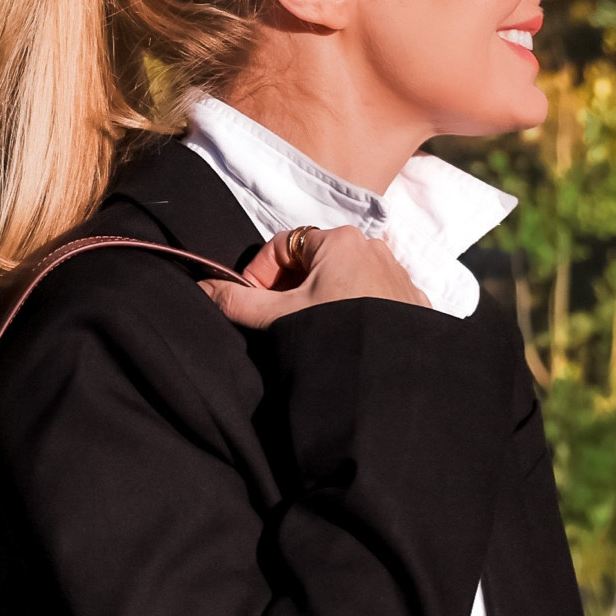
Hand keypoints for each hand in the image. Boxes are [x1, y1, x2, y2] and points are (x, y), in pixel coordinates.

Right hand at [201, 225, 428, 328]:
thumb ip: (240, 301)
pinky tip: (347, 336)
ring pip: (344, 277)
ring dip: (322, 298)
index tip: (253, 302)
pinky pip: (373, 294)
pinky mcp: (412, 299)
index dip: (260, 273)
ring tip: (314, 331)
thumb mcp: (282, 317)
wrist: (393, 375)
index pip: (283, 245)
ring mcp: (395, 272)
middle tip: (280, 320)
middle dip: (291, 288)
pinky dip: (355, 309)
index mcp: (338, 241)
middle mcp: (371, 247)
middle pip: (313, 261)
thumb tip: (204, 288)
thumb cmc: (338, 335)